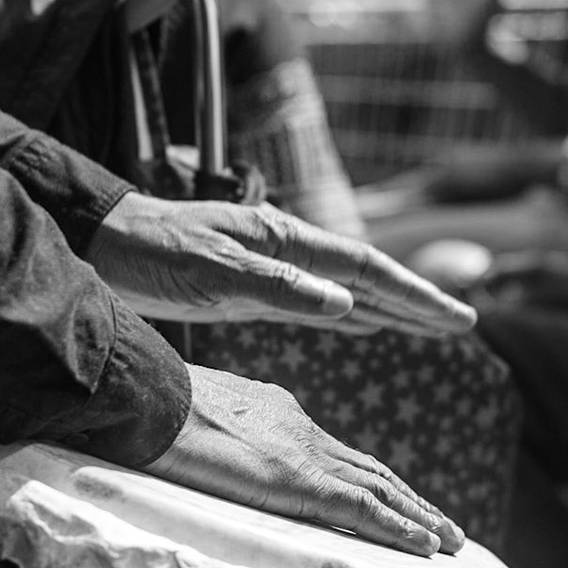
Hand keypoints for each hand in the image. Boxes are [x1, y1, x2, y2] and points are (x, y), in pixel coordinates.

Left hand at [90, 193, 476, 336]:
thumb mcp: (213, 273)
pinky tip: (367, 324)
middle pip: (368, 278)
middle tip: (465, 324)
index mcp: (286, 241)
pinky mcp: (252, 291)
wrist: (103, 245)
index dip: (416, 294)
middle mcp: (288, 251)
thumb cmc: (152, 252)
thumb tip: (346, 304)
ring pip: (347, 291)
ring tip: (431, 326)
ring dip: (391, 309)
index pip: (367, 269)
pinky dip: (351, 315)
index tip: (457, 317)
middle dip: (417, 301)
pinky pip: (317, 304)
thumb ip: (279, 289)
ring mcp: (273, 270)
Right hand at [145, 364, 465, 555]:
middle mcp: (301, 429)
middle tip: (444, 529)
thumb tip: (213, 462)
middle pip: (369, 471)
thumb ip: (216, 441)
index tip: (396, 501)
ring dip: (419, 517)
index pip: (337, 455)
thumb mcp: (192, 423)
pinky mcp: (295, 478)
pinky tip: (426, 547)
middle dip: (409, 500)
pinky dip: (398, 528)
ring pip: (378, 489)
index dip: (372, 481)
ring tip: (450, 542)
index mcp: (277, 415)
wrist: (142, 393)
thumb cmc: (148, 407)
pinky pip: (360, 508)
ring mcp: (301, 452)